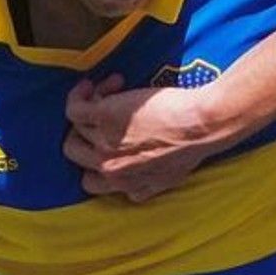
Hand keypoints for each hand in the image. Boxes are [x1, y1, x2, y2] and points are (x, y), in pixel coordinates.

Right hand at [62, 76, 228, 200]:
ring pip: (75, 126)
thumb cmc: (195, 145)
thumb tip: (135, 189)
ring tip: (112, 90)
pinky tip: (95, 85)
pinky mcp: (102, 116)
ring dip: (92, 104)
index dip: (95, 161)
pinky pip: (74, 108)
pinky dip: (80, 94)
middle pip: (74, 152)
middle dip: (84, 132)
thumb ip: (146, 186)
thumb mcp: (169, 178)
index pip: (92, 182)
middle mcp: (110, 169)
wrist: (201, 125)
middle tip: (103, 115)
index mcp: (126, 185)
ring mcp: (103, 143)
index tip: (108, 141)